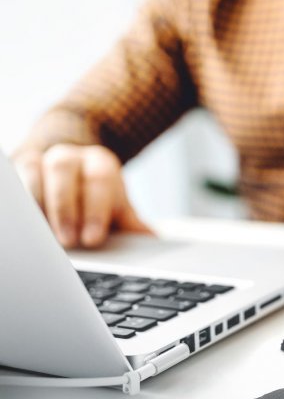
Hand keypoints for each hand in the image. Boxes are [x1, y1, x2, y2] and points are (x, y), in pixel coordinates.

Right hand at [13, 144, 151, 248]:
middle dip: (66, 208)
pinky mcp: (19, 169)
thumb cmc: (93, 196)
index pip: (100, 179)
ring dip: (38, 206)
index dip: (97, 210)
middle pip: (64, 170)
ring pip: (34, 172)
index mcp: (99, 161)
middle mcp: (69, 156)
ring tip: (44, 238)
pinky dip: (20, 204)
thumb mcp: (114, 205)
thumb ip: (130, 223)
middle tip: (69, 242)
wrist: (69, 171)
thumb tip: (153, 242)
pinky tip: (26, 226)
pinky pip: (15, 182)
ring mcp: (39, 160)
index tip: (93, 239)